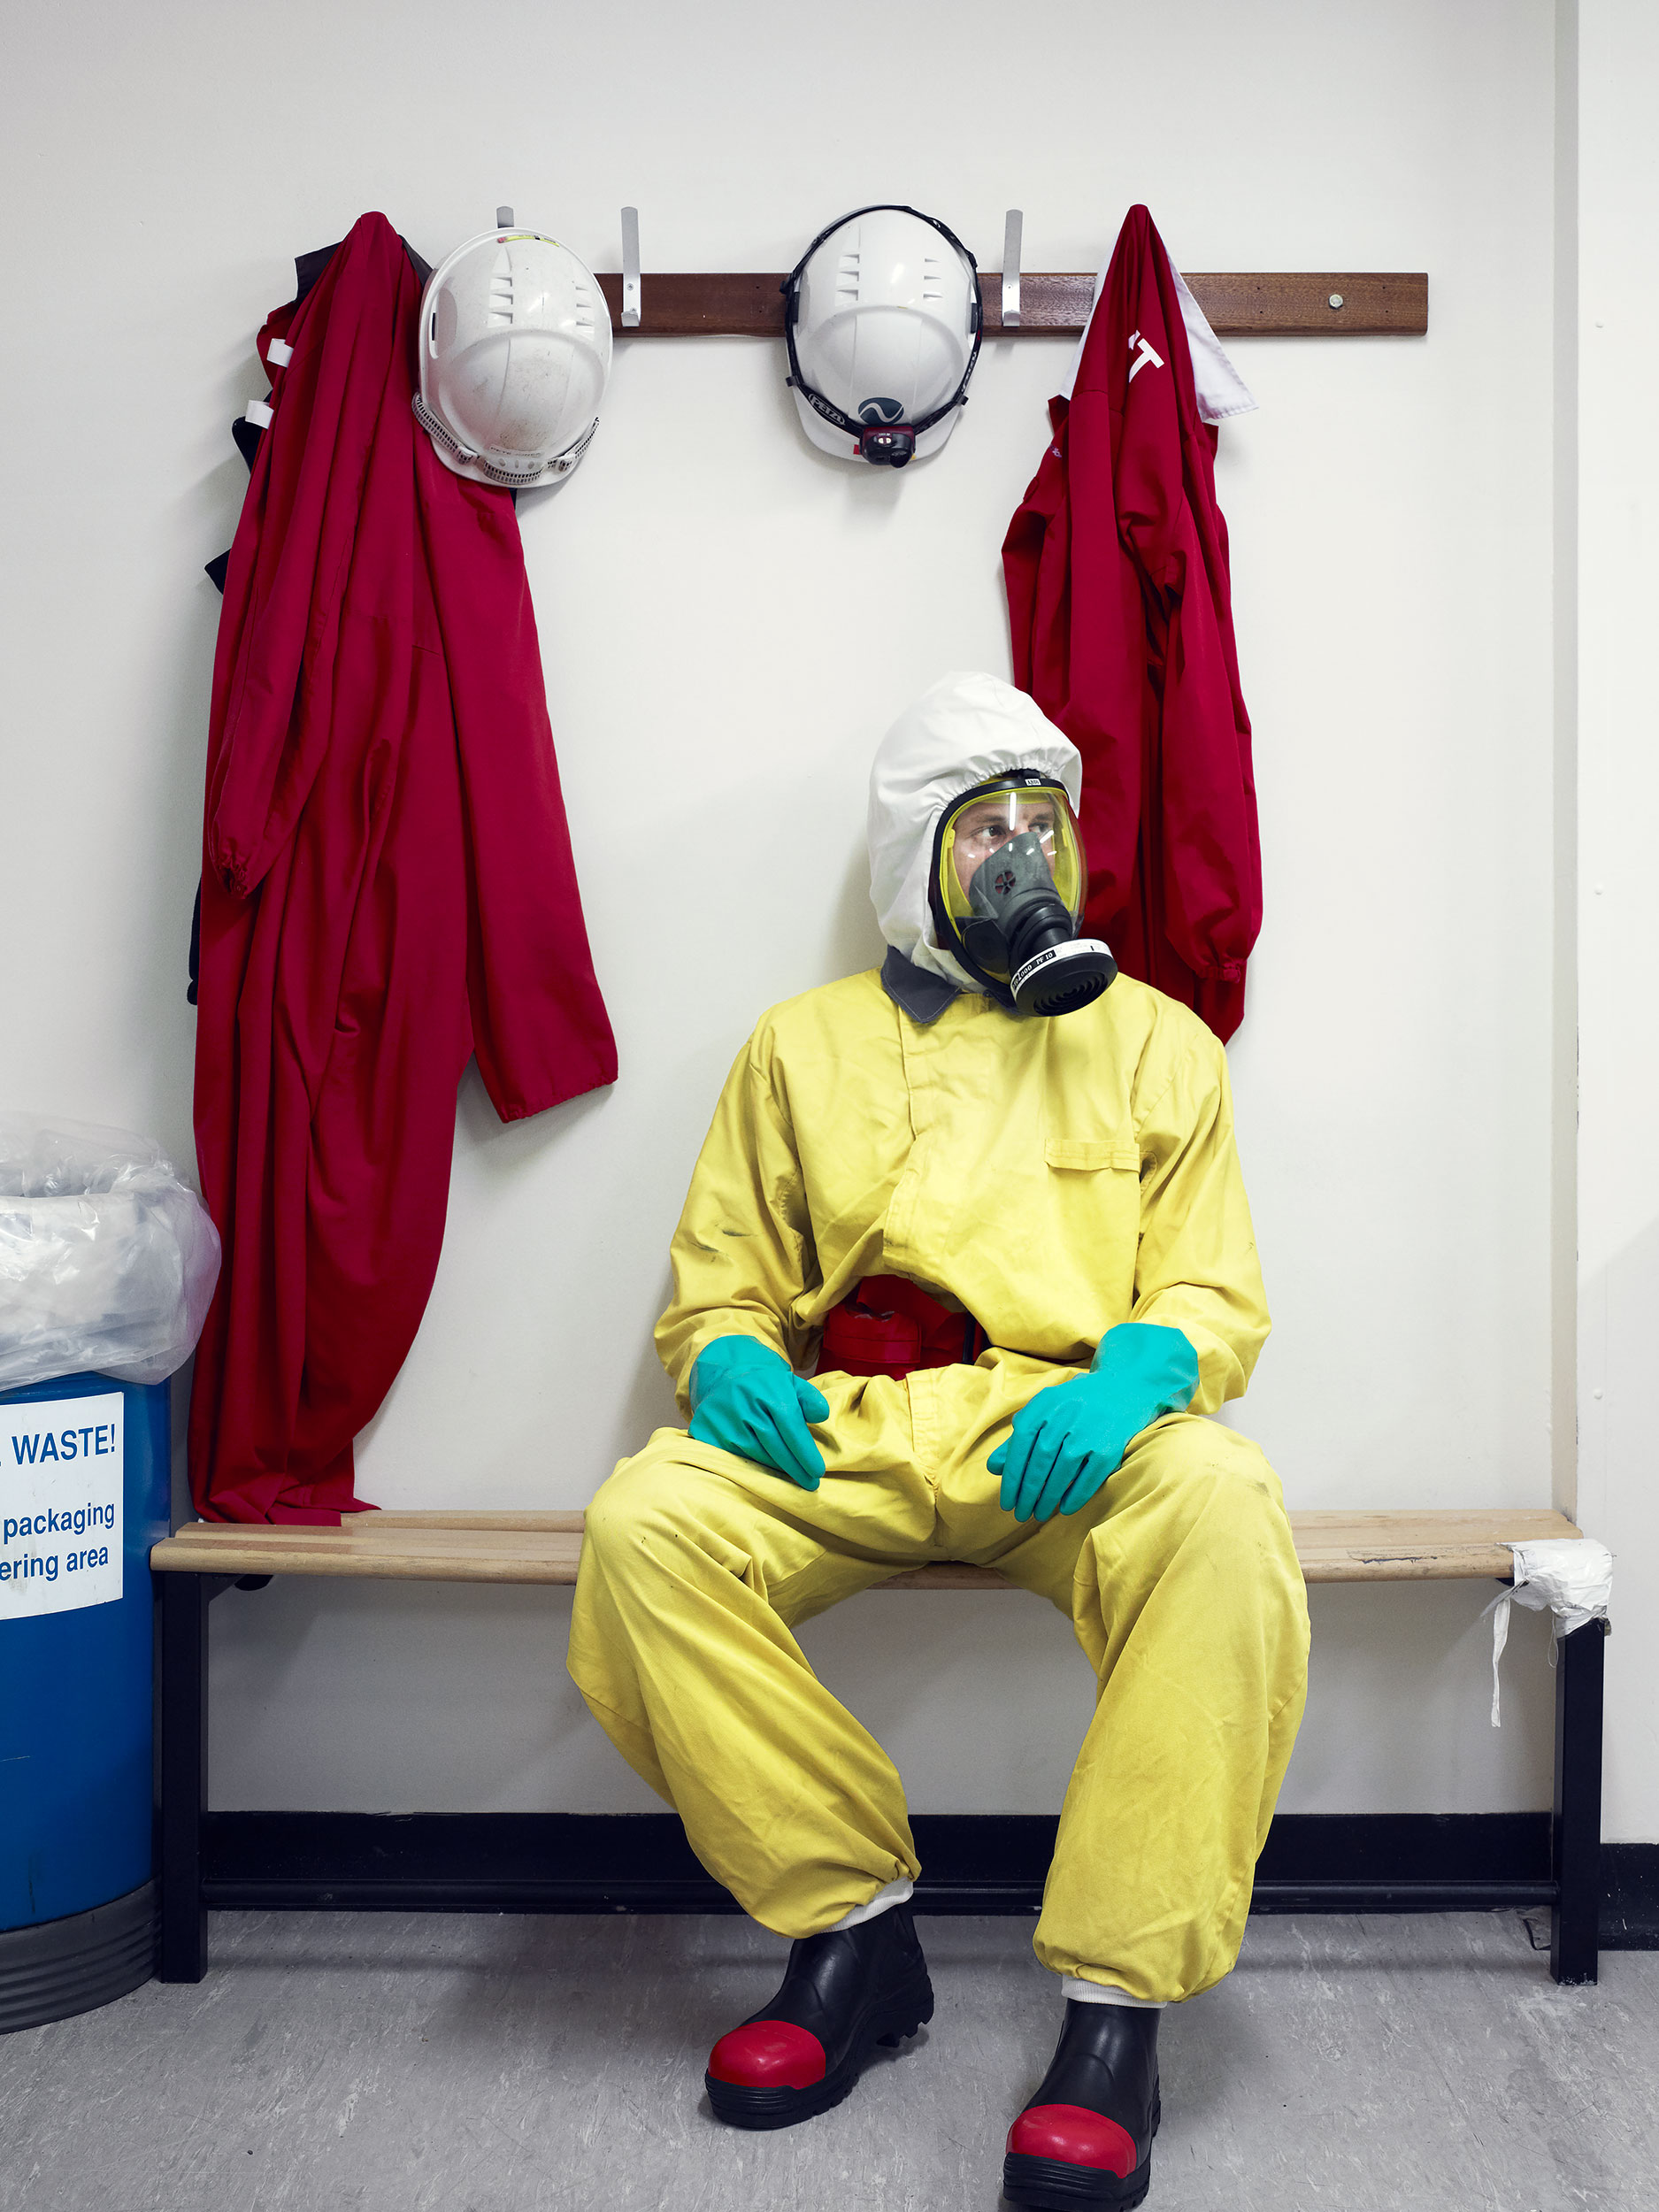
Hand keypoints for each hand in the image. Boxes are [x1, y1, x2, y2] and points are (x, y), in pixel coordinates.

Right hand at [688, 1335, 829, 1490]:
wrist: (723, 1379)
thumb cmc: (764, 1387)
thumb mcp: (790, 1383)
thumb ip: (809, 1398)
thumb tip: (822, 1415)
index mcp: (767, 1389)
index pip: (790, 1425)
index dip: (805, 1451)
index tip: (818, 1471)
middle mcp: (743, 1403)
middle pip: (774, 1444)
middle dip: (795, 1467)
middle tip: (811, 1483)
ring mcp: (723, 1419)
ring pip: (756, 1454)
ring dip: (777, 1470)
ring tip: (794, 1479)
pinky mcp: (706, 1432)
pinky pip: (736, 1457)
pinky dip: (755, 1467)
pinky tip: (769, 1472)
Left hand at [988, 1323, 1198, 1522]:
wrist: (1124, 1389)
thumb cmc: (1075, 1405)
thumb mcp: (1044, 1411)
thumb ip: (1019, 1437)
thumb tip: (992, 1467)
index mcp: (1043, 1404)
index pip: (1019, 1447)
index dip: (1011, 1478)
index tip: (1006, 1502)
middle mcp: (1064, 1416)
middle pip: (1039, 1463)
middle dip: (1027, 1494)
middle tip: (1020, 1514)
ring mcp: (1088, 1432)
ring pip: (1061, 1473)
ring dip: (1047, 1499)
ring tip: (1038, 1514)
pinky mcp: (1109, 1446)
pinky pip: (1088, 1478)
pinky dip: (1075, 1496)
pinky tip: (1064, 1508)